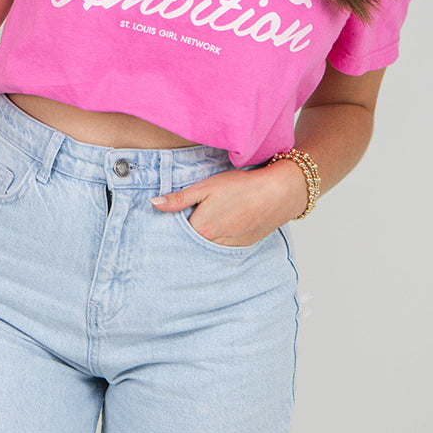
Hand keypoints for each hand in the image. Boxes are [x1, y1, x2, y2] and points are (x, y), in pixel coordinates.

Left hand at [150, 162, 307, 245]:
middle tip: (184, 222)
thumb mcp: (205, 187)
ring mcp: (230, 245)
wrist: (278, 193)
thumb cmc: (242, 186)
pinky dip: (219, 239)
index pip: (177, 233)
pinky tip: (222, 226)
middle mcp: (214, 242)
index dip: (172, 225)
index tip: (165, 221)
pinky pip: (224, 246)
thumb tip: (155, 204)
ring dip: (203, 238)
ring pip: (208, 246)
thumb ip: (179, 199)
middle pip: (192, 242)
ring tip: (203, 223)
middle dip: (185, 235)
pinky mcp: (243, 245)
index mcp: (201, 228)